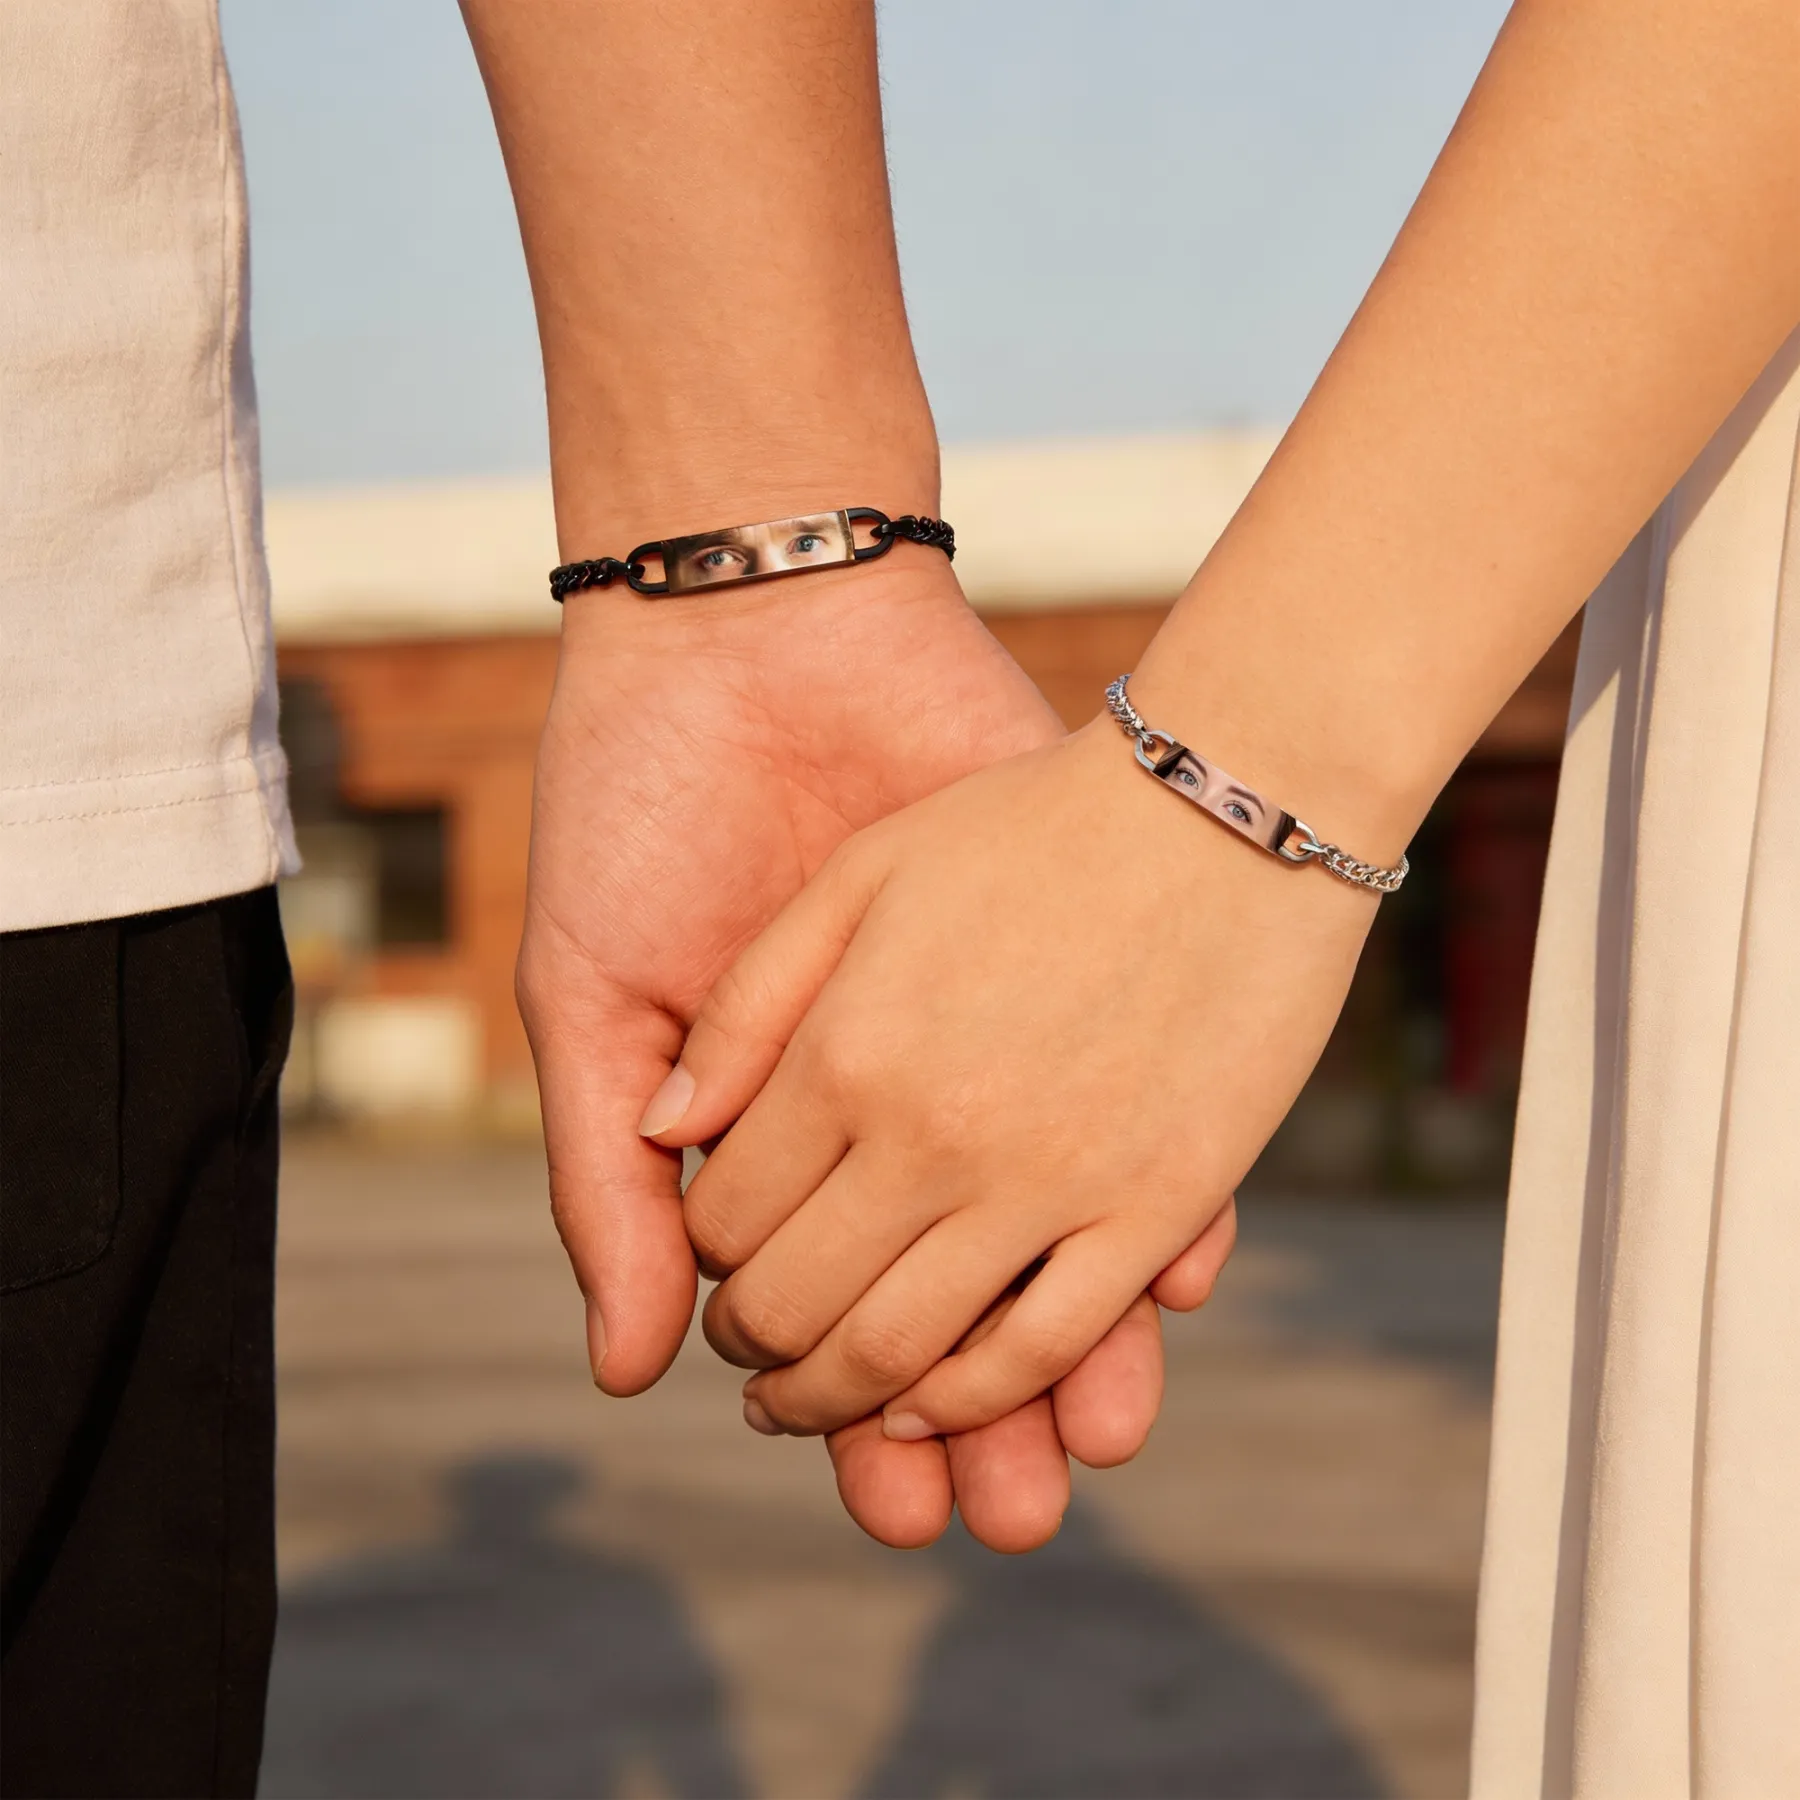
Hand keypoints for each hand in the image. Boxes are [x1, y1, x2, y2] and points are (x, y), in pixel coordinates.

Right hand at [517, 559, 1230, 1547]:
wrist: (754, 642)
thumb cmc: (641, 821)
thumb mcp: (597, 1006)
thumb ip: (609, 1190)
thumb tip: (629, 1369)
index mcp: (783, 1138)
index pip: (833, 1309)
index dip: (856, 1408)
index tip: (895, 1494)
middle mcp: (896, 1111)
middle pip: (950, 1295)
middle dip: (975, 1413)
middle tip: (1008, 1515)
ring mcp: (988, 1047)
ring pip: (1049, 1227)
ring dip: (1075, 1339)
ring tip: (1098, 1437)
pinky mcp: (1061, 971)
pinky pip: (1129, 1101)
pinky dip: (1154, 1189)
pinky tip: (1166, 1274)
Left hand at [658, 722, 1372, 1441]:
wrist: (1229, 802)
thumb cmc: (1033, 826)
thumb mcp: (862, 872)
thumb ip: (748, 1006)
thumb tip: (663, 1133)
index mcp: (848, 1052)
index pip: (727, 1215)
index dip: (707, 1256)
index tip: (721, 1257)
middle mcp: (935, 1135)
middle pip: (795, 1303)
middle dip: (751, 1345)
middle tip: (746, 1351)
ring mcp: (1051, 1182)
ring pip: (902, 1352)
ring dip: (834, 1402)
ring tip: (808, 1408)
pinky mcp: (1154, 1211)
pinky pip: (1040, 1348)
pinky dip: (968, 1399)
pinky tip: (925, 1413)